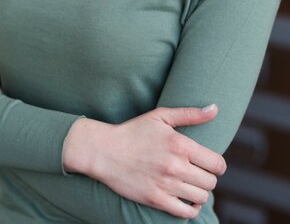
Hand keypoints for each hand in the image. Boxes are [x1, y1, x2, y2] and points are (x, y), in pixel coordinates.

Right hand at [63, 105, 225, 218]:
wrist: (105, 150)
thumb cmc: (134, 131)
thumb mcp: (161, 116)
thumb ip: (190, 114)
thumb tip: (215, 109)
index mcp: (180, 144)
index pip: (217, 164)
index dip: (217, 165)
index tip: (209, 163)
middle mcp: (176, 166)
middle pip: (211, 182)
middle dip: (207, 178)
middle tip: (197, 173)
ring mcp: (166, 185)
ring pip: (200, 198)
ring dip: (199, 192)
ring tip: (190, 184)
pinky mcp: (155, 199)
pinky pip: (185, 212)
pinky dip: (190, 208)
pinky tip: (185, 199)